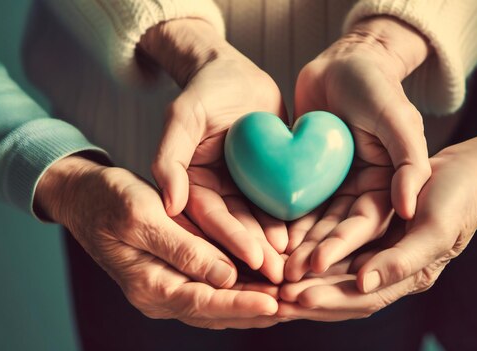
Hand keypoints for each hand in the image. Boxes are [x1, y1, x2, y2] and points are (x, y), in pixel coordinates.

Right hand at [35, 156, 282, 328]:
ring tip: (290, 304)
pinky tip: (267, 287)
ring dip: (253, 306)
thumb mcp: (143, 216)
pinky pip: (212, 291)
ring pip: (218, 307)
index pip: (202, 302)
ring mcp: (168, 289)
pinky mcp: (177, 276)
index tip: (274, 303)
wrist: (86, 197)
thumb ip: (182, 248)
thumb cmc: (111, 200)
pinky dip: (240, 292)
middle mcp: (160, 296)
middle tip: (295, 309)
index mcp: (149, 285)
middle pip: (216, 313)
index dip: (240, 304)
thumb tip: (224, 277)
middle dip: (256, 312)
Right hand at [139, 18, 286, 282]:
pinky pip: (277, 206)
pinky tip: (307, 240)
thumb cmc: (206, 89)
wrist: (236, 74)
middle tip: (279, 276)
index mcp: (191, 184)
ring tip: (295, 265)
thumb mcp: (183, 116)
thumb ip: (170, 157)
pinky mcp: (266, 183)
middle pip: (235, 228)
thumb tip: (170, 204)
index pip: (209, 217)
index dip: (230, 238)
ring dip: (275, 246)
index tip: (252, 258)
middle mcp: (216, 193)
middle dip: (257, 253)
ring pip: (258, 223)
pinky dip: (290, 223)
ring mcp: (241, 190)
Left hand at [278, 152, 476, 320]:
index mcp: (408, 277)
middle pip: (341, 291)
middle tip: (275, 298)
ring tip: (272, 282)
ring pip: (333, 271)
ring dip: (304, 278)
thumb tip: (363, 283)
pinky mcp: (363, 232)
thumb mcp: (436, 228)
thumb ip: (404, 259)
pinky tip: (284, 251)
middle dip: (309, 295)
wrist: (460, 171)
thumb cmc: (455, 198)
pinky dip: (309, 251)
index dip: (332, 299)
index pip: (364, 297)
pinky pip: (332, 247)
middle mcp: (387, 270)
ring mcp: (374, 251)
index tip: (300, 297)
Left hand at [284, 16, 430, 280]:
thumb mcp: (398, 118)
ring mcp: (338, 187)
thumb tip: (408, 208)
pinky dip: (284, 224)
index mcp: (390, 186)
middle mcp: (364, 193)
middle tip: (288, 278)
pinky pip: (299, 205)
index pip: (367, 225)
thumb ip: (409, 161)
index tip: (318, 266)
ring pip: (317, 225)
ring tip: (274, 268)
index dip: (343, 247)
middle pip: (339, 234)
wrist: (346, 60)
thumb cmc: (376, 85)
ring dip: (297, 248)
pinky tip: (266, 240)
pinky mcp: (313, 178)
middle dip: (315, 257)